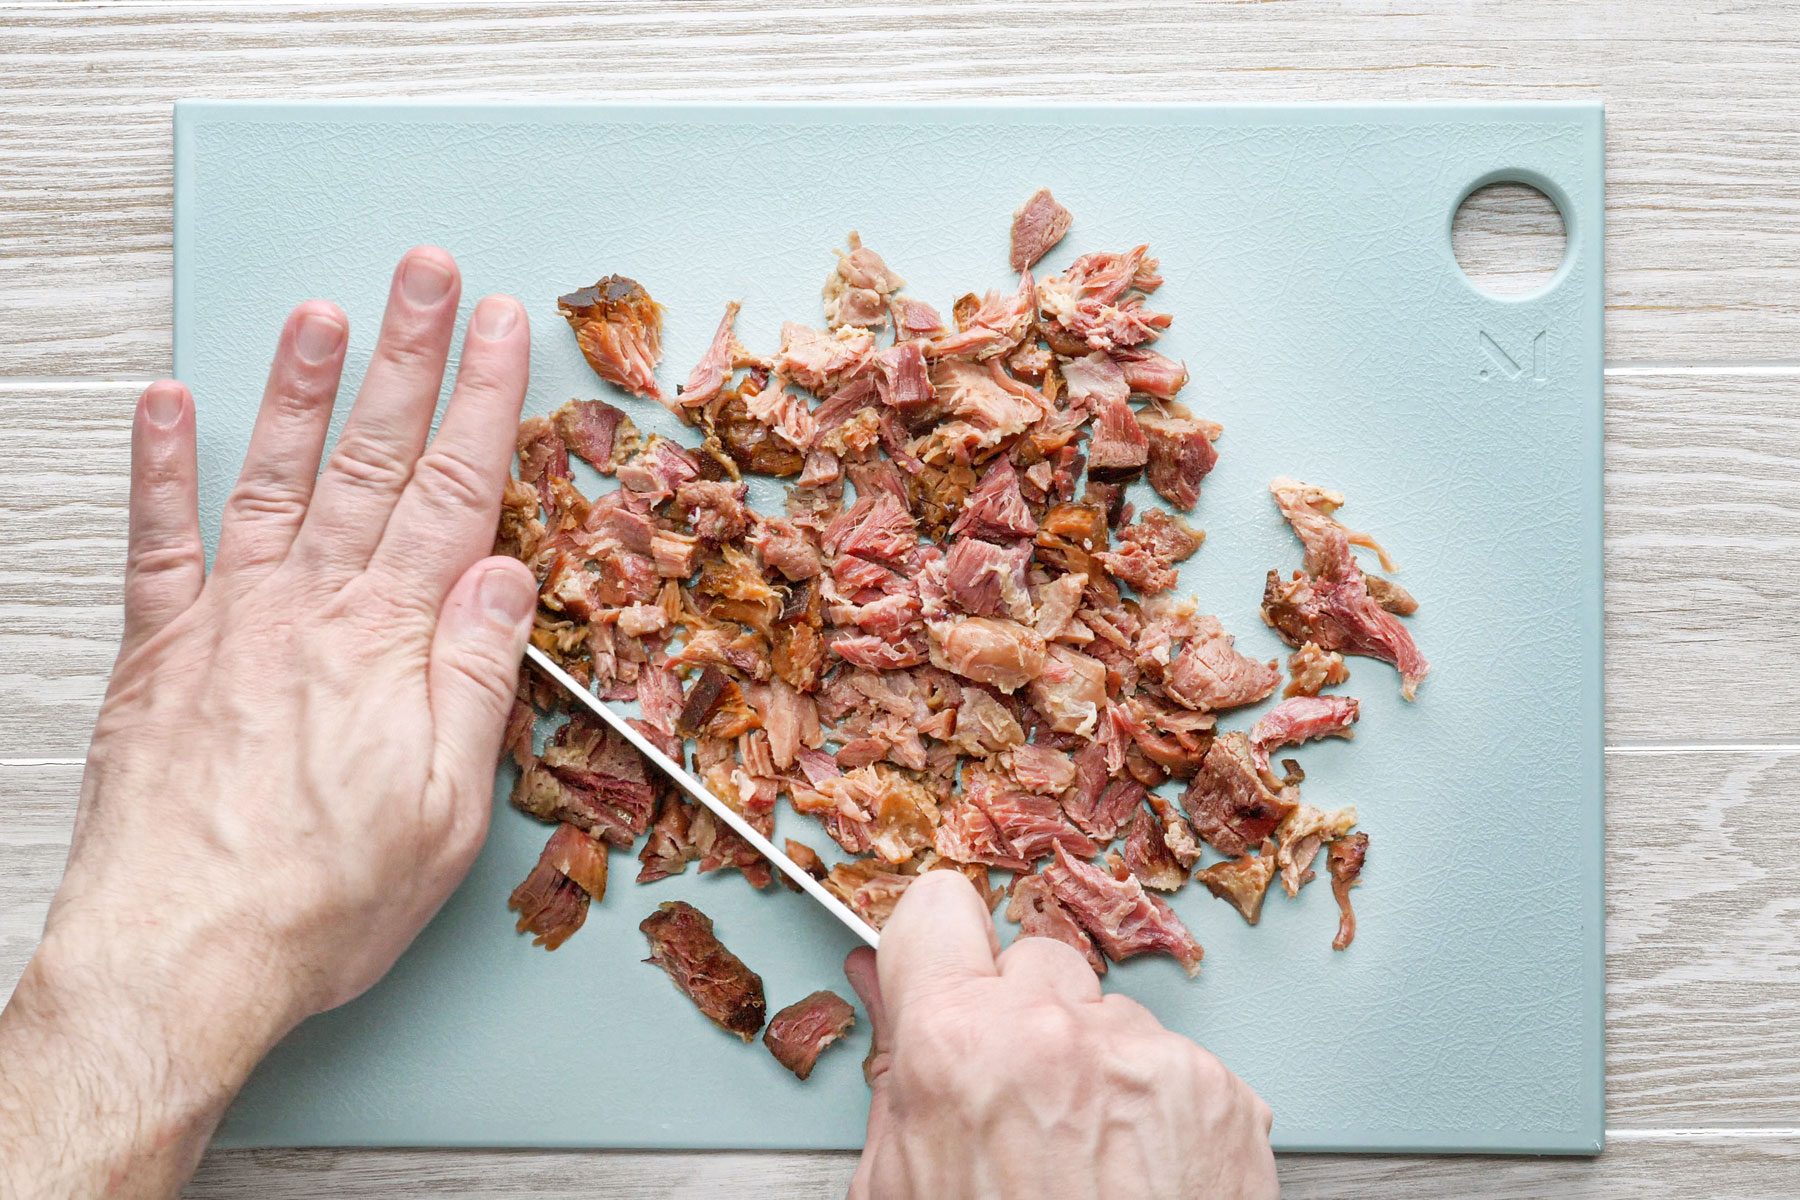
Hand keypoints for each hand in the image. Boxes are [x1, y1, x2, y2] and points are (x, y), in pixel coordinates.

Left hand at [0, 248, 535, 1197]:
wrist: (181, 957)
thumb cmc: (323, 897)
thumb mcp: (450, 807)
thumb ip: (478, 674)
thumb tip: (504, 574)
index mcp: (393, 642)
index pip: (456, 493)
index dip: (483, 402)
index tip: (502, 330)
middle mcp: (311, 610)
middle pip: (375, 460)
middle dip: (407, 357)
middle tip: (426, 275)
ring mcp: (229, 622)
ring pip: (277, 477)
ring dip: (302, 389)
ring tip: (323, 313)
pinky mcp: (159, 656)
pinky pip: (157, 542)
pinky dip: (158, 468)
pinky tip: (164, 406)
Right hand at [844, 872, 1277, 1199]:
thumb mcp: (900, 1186)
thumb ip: (895, 1072)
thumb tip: (881, 989)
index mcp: (957, 1047)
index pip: (938, 908)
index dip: (937, 944)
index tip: (944, 965)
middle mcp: (1057, 1032)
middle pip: (1034, 958)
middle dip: (1025, 1016)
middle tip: (1022, 1102)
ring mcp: (1149, 1058)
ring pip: (1110, 1014)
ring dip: (1098, 1067)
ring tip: (1087, 1163)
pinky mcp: (1222, 1093)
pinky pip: (1176, 1064)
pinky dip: (1160, 1110)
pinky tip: (1138, 1177)